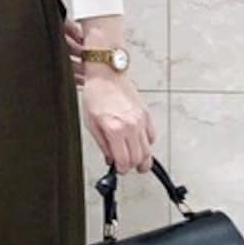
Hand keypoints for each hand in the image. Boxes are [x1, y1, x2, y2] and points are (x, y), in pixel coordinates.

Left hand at [62, 19, 155, 173]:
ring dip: (142, 157)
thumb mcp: (91, 124)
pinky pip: (152, 136)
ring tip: (134, 158)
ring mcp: (141, 120)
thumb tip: (111, 159)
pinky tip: (138, 142)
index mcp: (115, 130)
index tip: (118, 168)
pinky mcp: (147, 114)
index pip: (125, 161)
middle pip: (140, 158)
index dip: (121, 169)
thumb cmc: (96, 95)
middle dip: (132, 166)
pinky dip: (147, 143)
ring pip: (149, 149)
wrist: (106, 75)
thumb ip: (103, 144)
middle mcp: (131, 126)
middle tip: (126, 165)